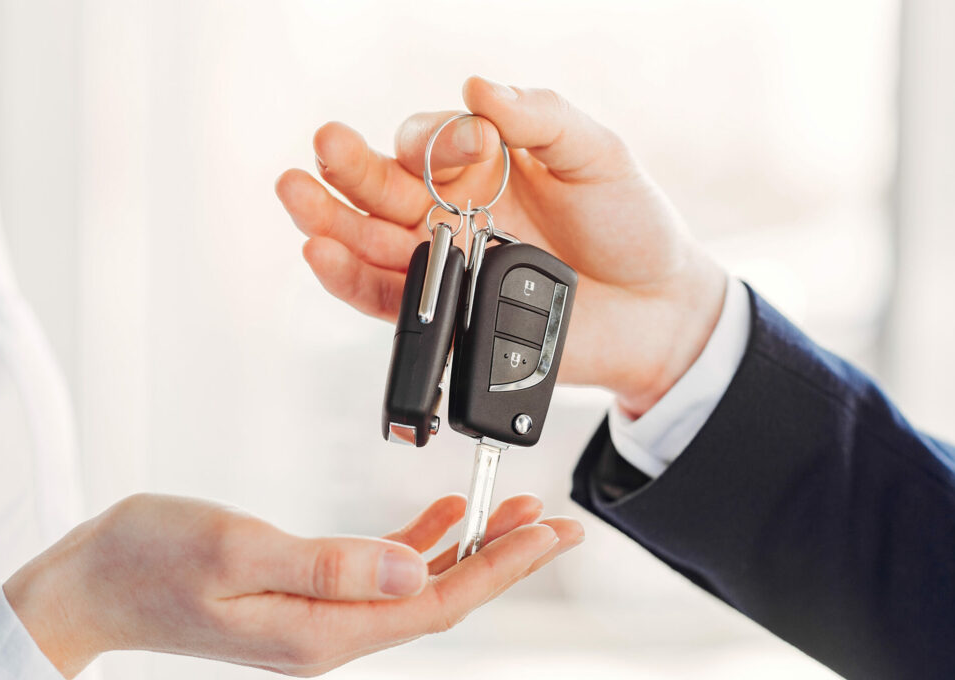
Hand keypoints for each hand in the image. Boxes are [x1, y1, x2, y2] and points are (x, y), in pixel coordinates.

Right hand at [4, 492, 580, 678]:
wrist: (90, 584)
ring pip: (418, 585)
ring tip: (519, 511)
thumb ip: (330, 565)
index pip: (435, 602)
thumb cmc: (149, 560)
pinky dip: (420, 543)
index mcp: (321, 631)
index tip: (552, 533)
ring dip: (470, 549)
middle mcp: (330, 634)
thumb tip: (416, 571)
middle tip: (560, 523)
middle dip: (505, 560)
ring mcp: (318, 618)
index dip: (501, 568)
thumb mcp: (236, 550)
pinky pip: (381, 574)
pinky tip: (445, 519)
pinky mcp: (304, 596)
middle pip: (440, 598)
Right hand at [276, 76, 727, 416]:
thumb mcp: (598, 154)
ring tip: (296, 196)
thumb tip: (477, 86)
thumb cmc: (632, 225)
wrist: (658, 311)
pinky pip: (387, 300)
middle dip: (349, 168)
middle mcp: (452, 212)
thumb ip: (540, 118)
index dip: (432, 141)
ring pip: (371, 242)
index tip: (469, 150)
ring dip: (329, 220)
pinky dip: (351, 280)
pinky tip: (323, 254)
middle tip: (324, 147)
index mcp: (482, 165)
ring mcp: (446, 265)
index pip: (429, 142)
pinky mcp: (446, 316)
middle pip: (382, 187)